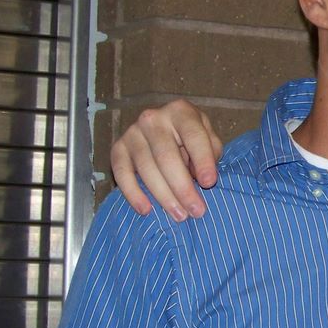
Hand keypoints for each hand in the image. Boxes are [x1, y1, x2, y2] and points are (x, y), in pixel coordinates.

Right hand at [110, 99, 223, 220]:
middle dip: (183, 188)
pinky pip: (122, 173)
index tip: (210, 183)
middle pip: (167, 157)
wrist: (163, 128)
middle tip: (196, 210)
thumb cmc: (191, 138)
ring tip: (180, 215)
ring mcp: (133, 133)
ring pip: (146, 169)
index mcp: (181, 112)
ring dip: (164, 196)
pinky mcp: (118, 148)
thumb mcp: (208, 138)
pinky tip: (146, 210)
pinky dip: (133, 194)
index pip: (193, 136)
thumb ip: (210, 153)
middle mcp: (153, 119)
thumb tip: (201, 178)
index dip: (202, 160)